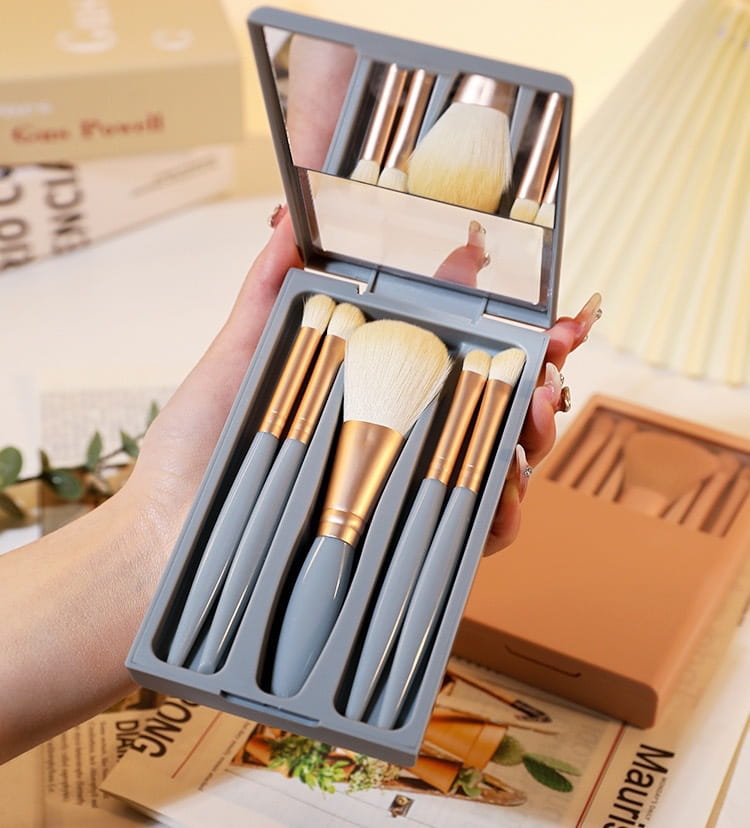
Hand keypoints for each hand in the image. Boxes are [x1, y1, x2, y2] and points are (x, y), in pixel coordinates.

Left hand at [128, 212, 598, 560]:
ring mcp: (401, 489)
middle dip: (537, 387)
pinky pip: (470, 533)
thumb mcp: (235, 362)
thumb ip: (268, 295)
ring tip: (535, 421)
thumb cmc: (194, 455)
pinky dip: (502, 515)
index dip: (506, 336)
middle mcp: (396, 435)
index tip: (543, 315)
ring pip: (491, 464)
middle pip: (488, 409)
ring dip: (530, 443)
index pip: (454, 357)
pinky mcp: (399, 544)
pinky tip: (506, 495)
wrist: (167, 541)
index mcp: (370, 386)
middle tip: (551, 370)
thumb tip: (288, 220)